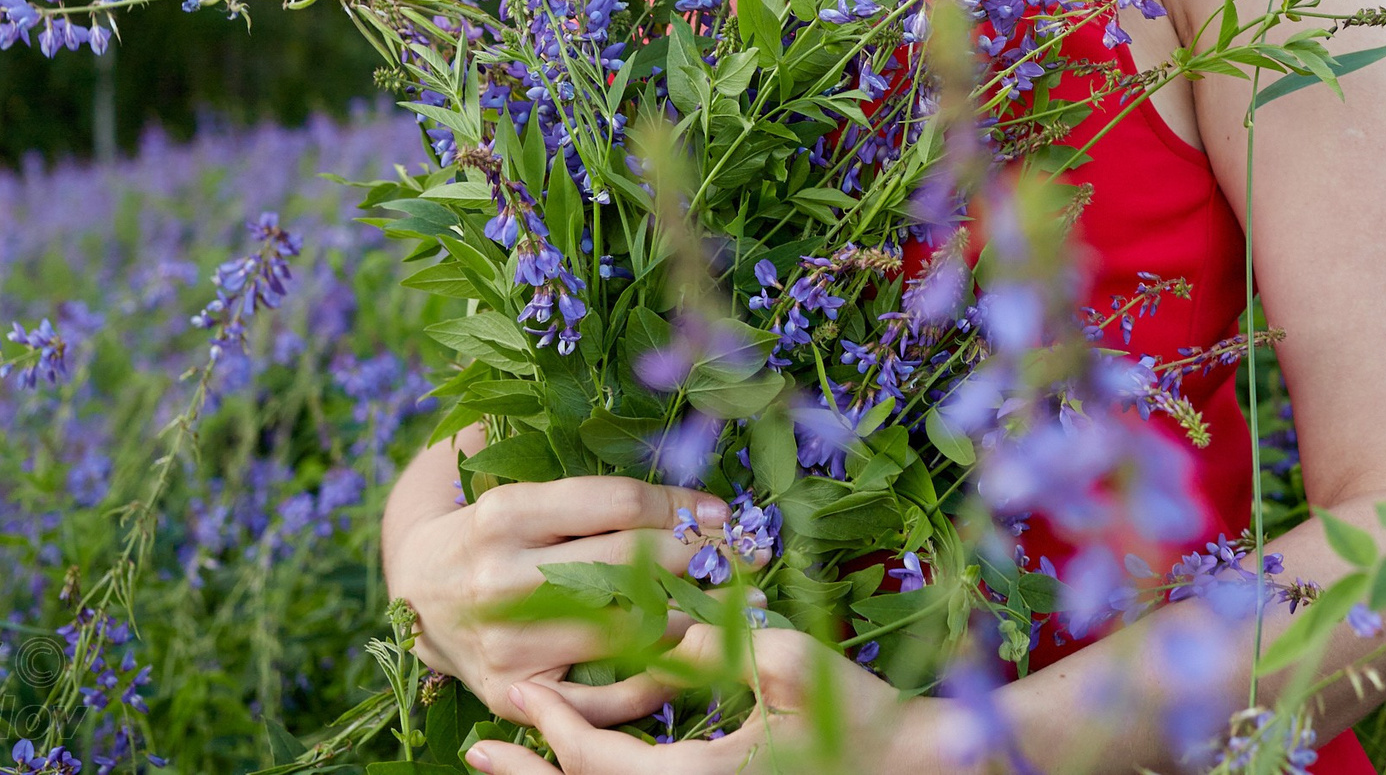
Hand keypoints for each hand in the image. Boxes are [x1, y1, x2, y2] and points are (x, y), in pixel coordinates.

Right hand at [383, 461, 728, 721]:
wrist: (418, 596)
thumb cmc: (488, 531)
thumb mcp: (517, 487)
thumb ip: (583, 477)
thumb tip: (671, 454)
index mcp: (505, 513)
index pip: (617, 504)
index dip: (679, 504)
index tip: (719, 508)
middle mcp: (502, 579)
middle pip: (628, 564)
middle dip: (697, 555)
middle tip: (744, 550)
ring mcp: (508, 642)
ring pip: (625, 629)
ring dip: (692, 614)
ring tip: (735, 600)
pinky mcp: (513, 693)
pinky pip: (601, 695)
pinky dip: (654, 678)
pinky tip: (694, 654)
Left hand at [464, 625, 945, 774]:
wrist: (909, 765)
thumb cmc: (864, 717)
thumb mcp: (798, 673)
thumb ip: (726, 652)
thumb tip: (659, 625)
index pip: (602, 764)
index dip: (555, 730)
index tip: (516, 696)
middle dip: (533, 773)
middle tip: (476, 752)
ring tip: (509, 756)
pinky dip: (604, 772)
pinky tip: (585, 749)